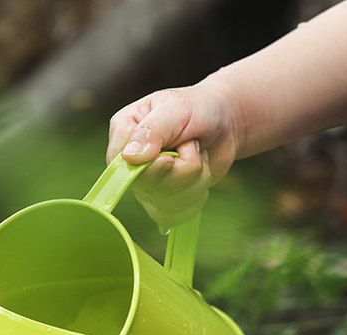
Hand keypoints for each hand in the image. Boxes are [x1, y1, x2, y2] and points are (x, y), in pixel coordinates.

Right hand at [107, 86, 239, 227]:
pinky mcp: (164, 201)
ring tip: (197, 155)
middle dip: (179, 170)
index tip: (169, 156)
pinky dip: (196, 195)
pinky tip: (199, 175)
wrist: (227, 122)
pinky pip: (175, 215)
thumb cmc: (198, 108)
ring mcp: (147, 185)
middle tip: (191, 146)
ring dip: (194, 179)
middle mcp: (131, 163)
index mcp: (125, 134)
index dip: (146, 168)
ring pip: (165, 203)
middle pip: (145, 188)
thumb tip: (130, 157)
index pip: (118, 166)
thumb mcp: (175, 108)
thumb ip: (151, 131)